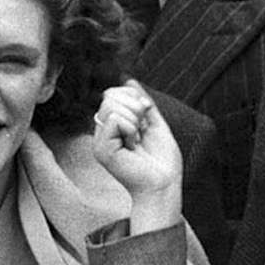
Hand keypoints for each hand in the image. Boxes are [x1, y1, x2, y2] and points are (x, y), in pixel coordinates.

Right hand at [83, 78, 183, 228]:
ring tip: (138, 140)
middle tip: (142, 130)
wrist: (165, 184)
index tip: (147, 114)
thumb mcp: (155, 123)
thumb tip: (129, 80)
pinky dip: (130, 128)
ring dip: (134, 119)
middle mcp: (103, 132)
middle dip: (134, 106)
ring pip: (110, 106)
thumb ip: (142, 102)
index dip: (133, 95)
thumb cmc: (162, 161)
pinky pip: (114, 119)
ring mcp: (100, 141)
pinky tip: (133, 145)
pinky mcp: (101, 150)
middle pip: (110, 96)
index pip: (114, 93)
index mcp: (113, 126)